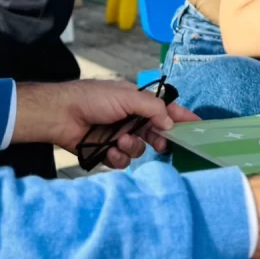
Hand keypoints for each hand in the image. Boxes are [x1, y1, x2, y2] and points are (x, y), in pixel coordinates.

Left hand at [13, 80, 198, 168]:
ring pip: (140, 149)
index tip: (198, 125)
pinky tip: (109, 151)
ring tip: (120, 141)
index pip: (165, 109)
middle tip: (160, 144)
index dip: (181, 116)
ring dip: (133, 147)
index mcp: (137, 102)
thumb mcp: (127, 96)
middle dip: (158, 139)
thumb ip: (152, 108)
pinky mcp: (107, 153)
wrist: (61, 115)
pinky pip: (123, 161)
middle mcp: (131, 119)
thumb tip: (170, 122)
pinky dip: (118, 157)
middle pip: (155, 133)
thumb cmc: (94, 99)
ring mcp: (119, 136)